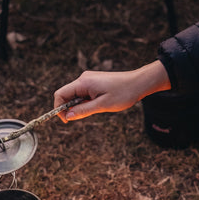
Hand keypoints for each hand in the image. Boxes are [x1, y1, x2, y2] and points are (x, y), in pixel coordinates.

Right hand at [53, 61, 170, 121]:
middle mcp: (83, 79)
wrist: (139, 83)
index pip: (60, 94)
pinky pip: (84, 93)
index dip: (59, 108)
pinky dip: (86, 102)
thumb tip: (68, 116)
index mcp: (83, 82)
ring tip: (96, 109)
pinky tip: (98, 105)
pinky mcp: (94, 82)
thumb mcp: (102, 105)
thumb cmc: (123, 93)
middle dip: (69, 108)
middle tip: (82, 117)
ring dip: (79, 106)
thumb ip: (83, 111)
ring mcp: (89, 80)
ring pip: (76, 95)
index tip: (66, 120)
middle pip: (66, 95)